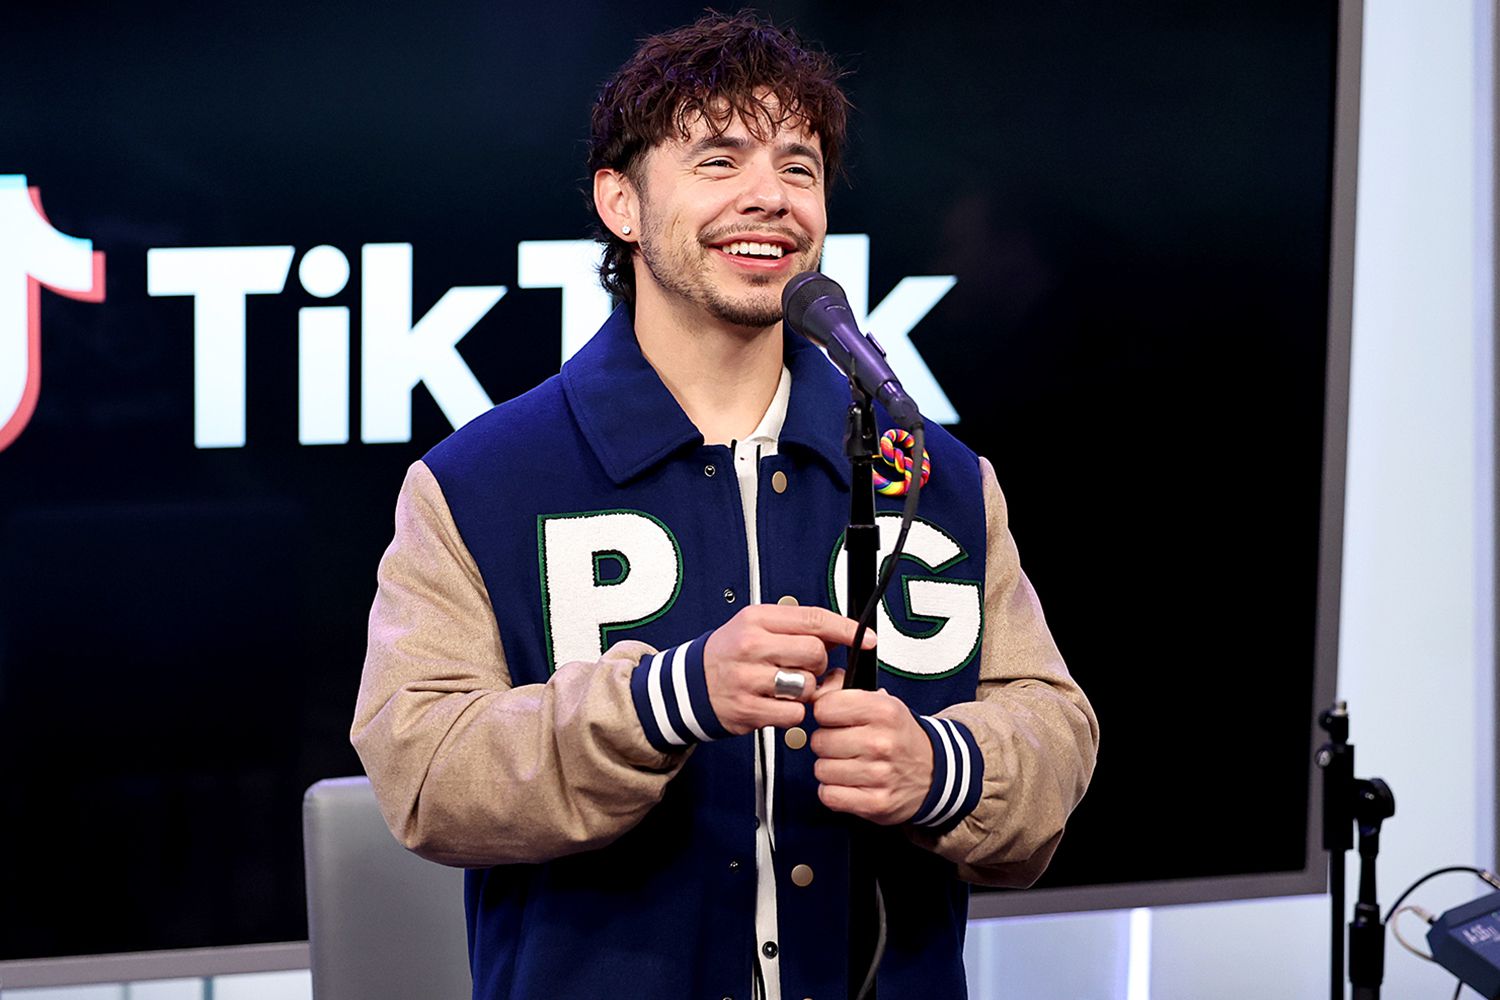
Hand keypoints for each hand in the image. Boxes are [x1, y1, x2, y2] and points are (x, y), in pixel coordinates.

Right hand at [703, 605, 875, 734]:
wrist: (690, 685)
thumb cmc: (730, 654)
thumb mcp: (758, 626)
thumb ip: (796, 626)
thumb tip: (840, 633)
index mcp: (757, 619)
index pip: (813, 619)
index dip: (846, 629)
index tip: (866, 638)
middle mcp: (751, 646)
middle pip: (815, 653)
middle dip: (819, 664)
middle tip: (805, 668)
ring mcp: (749, 678)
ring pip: (807, 685)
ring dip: (806, 690)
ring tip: (787, 686)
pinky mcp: (748, 709)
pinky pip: (794, 714)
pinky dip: (793, 712)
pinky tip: (777, 704)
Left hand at [810, 681, 933, 824]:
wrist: (933, 773)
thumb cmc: (899, 736)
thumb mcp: (881, 703)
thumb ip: (843, 690)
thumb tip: (813, 692)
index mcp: (884, 711)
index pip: (824, 708)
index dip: (825, 713)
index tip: (835, 719)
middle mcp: (882, 742)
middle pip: (819, 741)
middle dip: (827, 742)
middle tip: (845, 744)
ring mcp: (879, 775)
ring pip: (821, 769)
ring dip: (830, 768)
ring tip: (850, 764)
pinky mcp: (875, 803)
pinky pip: (829, 795)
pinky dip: (834, 791)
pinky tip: (849, 783)